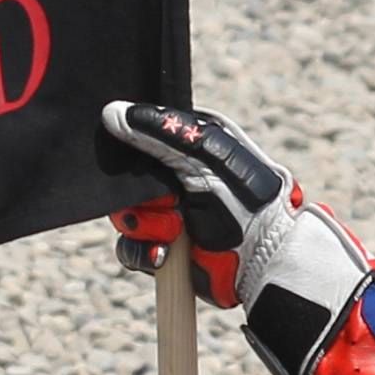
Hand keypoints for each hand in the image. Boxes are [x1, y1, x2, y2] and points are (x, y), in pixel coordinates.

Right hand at [102, 100, 374, 374]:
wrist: (262, 260)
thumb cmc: (245, 202)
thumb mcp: (203, 156)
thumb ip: (160, 132)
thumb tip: (111, 114)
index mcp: (189, 146)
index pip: (142, 137)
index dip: (133, 150)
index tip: (138, 162)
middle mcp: (177, 179)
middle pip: (127, 181)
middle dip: (141, 198)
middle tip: (168, 203)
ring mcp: (170, 214)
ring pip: (127, 215)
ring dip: (145, 226)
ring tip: (174, 232)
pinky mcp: (166, 249)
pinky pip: (132, 248)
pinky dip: (144, 251)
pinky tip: (164, 254)